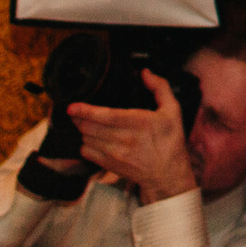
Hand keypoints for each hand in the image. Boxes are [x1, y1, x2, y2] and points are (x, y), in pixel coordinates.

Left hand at [68, 71, 195, 204]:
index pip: (106, 116)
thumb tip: (145, 72)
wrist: (167, 173)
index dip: (86, 111)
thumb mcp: (173, 111)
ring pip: (86, 138)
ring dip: (83, 129)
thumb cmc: (170, 140)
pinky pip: (86, 153)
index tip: (72, 106)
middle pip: (89, 127)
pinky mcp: (109, 165)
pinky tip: (92, 138)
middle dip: (80, 117)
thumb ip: (160, 88)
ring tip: (87, 123)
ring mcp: (115, 155)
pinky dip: (85, 144)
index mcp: (139, 123)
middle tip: (77, 111)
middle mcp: (124, 140)